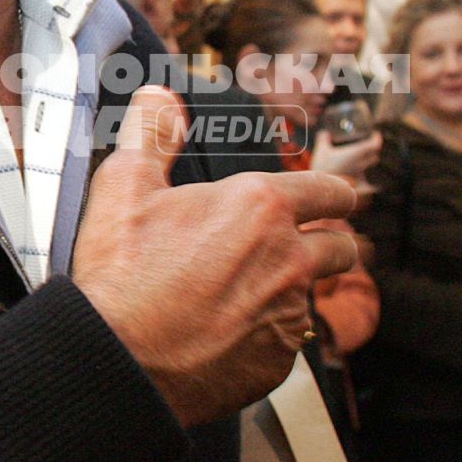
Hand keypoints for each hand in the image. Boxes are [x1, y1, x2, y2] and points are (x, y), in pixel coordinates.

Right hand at [73, 87, 358, 427]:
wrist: (120, 363)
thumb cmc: (122, 278)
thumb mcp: (125, 187)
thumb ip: (151, 134)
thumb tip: (158, 97)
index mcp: (259, 207)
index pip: (329, 191)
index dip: (335, 193)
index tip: (336, 198)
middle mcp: (288, 258)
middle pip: (341, 247)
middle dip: (329, 242)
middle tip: (305, 245)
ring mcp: (287, 313)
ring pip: (314, 297)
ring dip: (294, 291)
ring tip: (254, 293)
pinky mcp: (277, 361)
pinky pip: (287, 344)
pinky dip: (268, 336)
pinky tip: (230, 334)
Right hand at [310, 129, 381, 181]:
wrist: (324, 189)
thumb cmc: (324, 168)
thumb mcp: (321, 150)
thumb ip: (323, 139)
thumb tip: (325, 133)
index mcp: (356, 153)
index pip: (375, 145)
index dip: (377, 139)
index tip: (375, 135)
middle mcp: (362, 164)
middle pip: (375, 156)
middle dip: (373, 151)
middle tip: (368, 147)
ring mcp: (361, 176)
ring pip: (370, 168)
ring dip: (368, 162)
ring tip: (361, 160)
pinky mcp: (357, 186)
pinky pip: (365, 179)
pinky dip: (363, 174)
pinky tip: (356, 174)